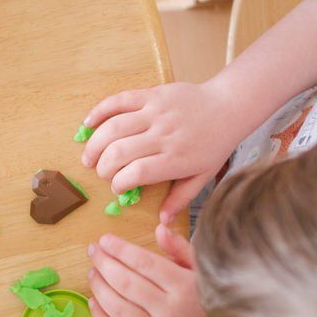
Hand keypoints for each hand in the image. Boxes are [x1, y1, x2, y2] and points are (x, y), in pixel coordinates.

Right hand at [81, 81, 241, 223]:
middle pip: (119, 152)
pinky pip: (119, 100)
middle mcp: (163, 135)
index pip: (136, 173)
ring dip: (95, 144)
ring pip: (114, 127)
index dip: (118, 183)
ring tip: (89, 157)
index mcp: (175, 159)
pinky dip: (100, 111)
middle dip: (103, 167)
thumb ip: (180, 198)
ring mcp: (156, 112)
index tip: (117, 189)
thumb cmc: (214, 145)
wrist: (228, 107)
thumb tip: (162, 221)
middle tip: (101, 174)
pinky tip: (88, 124)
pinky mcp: (151, 94)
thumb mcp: (202, 176)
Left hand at [87, 225, 213, 316]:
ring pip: (118, 309)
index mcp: (184, 287)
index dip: (121, 250)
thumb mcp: (200, 269)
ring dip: (99, 288)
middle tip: (93, 251)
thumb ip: (180, 248)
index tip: (105, 239)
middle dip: (104, 264)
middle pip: (127, 284)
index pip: (145, 263)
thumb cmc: (206, 298)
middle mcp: (170, 311)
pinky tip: (93, 300)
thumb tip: (159, 228)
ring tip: (93, 272)